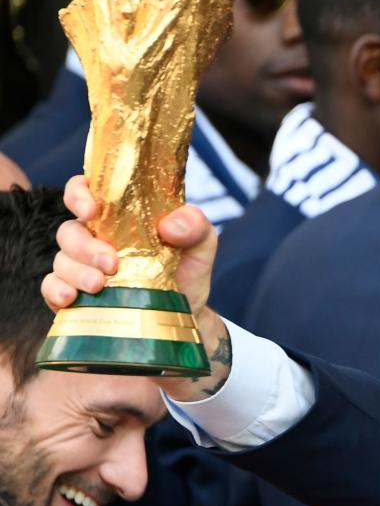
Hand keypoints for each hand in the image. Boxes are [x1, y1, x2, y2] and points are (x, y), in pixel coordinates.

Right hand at [42, 175, 231, 401]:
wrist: (186, 314)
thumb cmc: (188, 270)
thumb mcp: (201, 244)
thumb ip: (194, 225)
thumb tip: (171, 225)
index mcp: (119, 217)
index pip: (86, 191)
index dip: (80, 193)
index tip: (91, 208)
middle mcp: (95, 238)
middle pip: (70, 231)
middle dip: (86, 246)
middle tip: (112, 263)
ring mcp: (81, 266)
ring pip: (61, 260)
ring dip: (76, 272)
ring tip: (100, 285)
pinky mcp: (74, 294)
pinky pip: (51, 287)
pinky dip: (56, 291)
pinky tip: (70, 298)